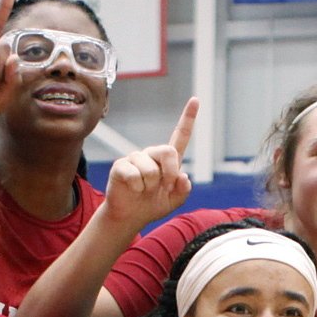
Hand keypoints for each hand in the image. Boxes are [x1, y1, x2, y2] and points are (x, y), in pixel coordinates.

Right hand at [100, 98, 197, 232]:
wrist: (130, 217)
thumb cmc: (152, 205)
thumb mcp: (174, 201)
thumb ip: (183, 190)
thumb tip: (183, 176)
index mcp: (168, 160)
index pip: (180, 135)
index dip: (188, 118)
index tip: (195, 100)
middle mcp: (152, 155)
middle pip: (168, 151)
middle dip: (170, 173)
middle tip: (164, 187)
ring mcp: (135, 159)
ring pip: (151, 169)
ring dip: (151, 186)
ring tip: (144, 191)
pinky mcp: (121, 166)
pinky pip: (134, 175)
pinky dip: (137, 188)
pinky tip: (133, 190)